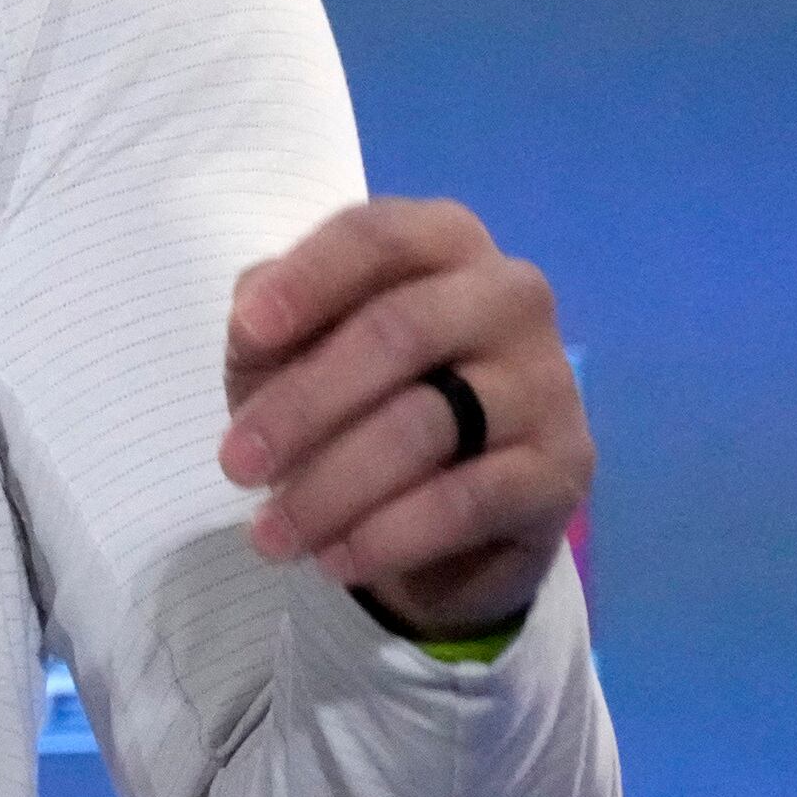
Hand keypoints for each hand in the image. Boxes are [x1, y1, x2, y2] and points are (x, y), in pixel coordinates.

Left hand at [215, 198, 592, 640]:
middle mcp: (508, 293)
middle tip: (235, 466)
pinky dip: (389, 534)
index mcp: (443, 238)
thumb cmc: (356, 391)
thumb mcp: (299, 343)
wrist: (443, 508)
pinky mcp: (562, 467)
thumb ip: (271, 315)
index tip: (247, 335)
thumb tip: (253, 321)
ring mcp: (546, 380)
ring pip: (426, 425)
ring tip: (271, 533)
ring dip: (332, 486)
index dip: (308, 280)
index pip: (375, 238)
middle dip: (303, 405)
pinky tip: (335, 559)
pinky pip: (467, 501)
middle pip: (398, 333)